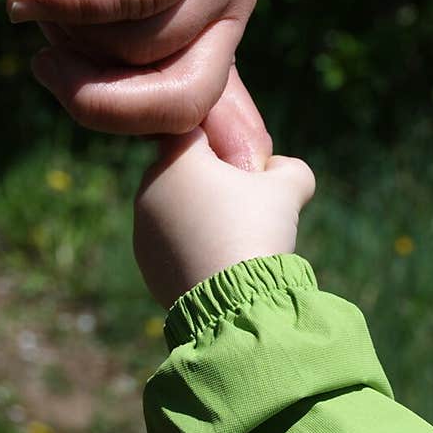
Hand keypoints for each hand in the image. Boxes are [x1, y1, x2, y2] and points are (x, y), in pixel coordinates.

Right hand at [0, 0, 256, 138]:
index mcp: (208, 33)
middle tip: (46, 68)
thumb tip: (185, 138)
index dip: (166, 129)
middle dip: (103, 102)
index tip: (126, 108)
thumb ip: (113, 73)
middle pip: (182, 98)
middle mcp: (229, 3)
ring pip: (148, 47)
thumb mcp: (79, 17)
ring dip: (74, 28)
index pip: (202, 110)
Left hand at [134, 115, 315, 309]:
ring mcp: (141, 228)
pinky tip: (216, 258)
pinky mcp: (144, 262)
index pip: (194, 130)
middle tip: (242, 199)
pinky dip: (188, 243)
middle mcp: (149, 188)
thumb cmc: (258, 231)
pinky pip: (169, 241)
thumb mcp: (291, 187)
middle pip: (182, 169)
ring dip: (197, 212)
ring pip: (173, 206)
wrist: (235, 302)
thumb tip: (279, 168)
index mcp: (177, 158)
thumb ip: (288, 166)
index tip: (242, 160)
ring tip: (232, 234)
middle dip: (208, 178)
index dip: (222, 140)